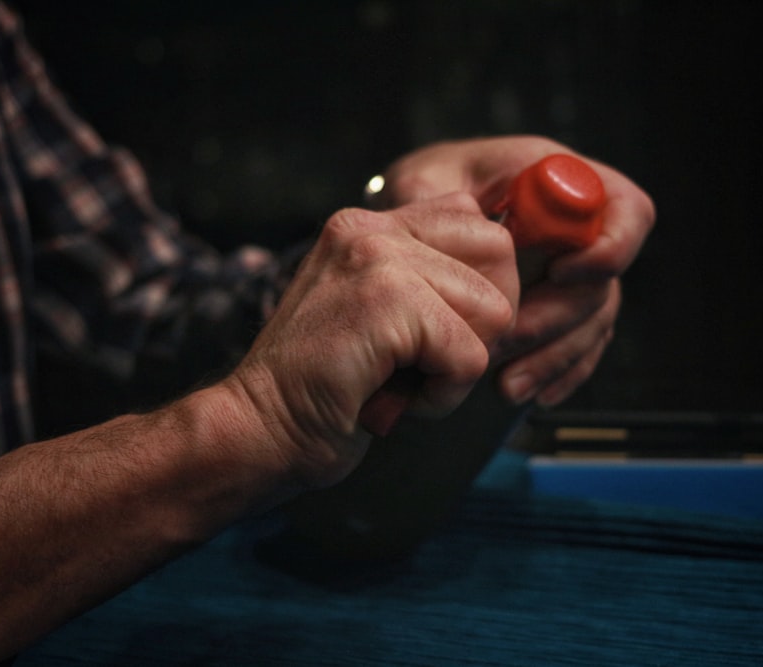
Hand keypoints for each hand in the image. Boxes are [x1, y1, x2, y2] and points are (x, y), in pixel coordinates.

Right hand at [227, 194, 518, 488]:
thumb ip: (425, 284)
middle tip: (426, 361)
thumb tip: (504, 293)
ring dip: (460, 365)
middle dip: (483, 322)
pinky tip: (395, 399)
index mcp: (369, 226)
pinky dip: (443, 397)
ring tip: (402, 380)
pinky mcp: (387, 303)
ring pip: (494, 309)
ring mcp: (377, 259)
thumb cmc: (324, 387)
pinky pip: (471, 356)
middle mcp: (372, 228)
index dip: (480, 287)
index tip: (441, 335)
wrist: (258, 429)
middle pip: (499, 254)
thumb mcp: (376, 314)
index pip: (475, 221)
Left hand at [372, 135, 654, 405]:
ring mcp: (578, 271)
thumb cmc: (429, 188)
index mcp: (558, 179)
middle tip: (506, 346)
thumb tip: (440, 233)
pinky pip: (582, 347)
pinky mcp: (566, 310)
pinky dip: (559, 373)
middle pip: (603, 281)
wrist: (423, 218)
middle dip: (556, 321)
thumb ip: (434, 199)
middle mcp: (580, 227)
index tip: (558, 272)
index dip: (605, 246)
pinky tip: (531, 394)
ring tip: (508, 386)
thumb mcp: (421, 180)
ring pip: (593, 322)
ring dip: (553, 358)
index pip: (624, 208)